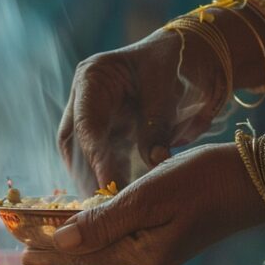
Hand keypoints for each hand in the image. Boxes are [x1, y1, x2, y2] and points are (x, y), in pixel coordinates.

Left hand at [22, 144, 264, 264]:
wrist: (261, 180)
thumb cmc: (207, 181)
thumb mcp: (150, 197)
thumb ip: (104, 221)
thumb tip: (61, 240)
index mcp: (142, 254)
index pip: (83, 254)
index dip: (49, 249)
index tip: (19, 250)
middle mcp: (149, 258)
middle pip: (91, 256)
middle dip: (57, 251)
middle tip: (24, 253)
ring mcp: (162, 248)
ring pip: (106, 248)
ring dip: (76, 243)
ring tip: (48, 242)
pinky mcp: (171, 234)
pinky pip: (123, 238)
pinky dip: (99, 233)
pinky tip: (92, 227)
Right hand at [58, 26, 229, 189]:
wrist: (191, 56)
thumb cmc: (177, 61)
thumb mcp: (167, 89)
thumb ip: (157, 125)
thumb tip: (154, 162)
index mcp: (94, 77)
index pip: (87, 123)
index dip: (95, 156)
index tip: (108, 184)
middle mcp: (85, 97)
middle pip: (74, 143)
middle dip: (86, 174)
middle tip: (100, 205)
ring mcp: (94, 115)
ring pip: (82, 155)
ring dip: (93, 180)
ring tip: (107, 208)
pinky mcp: (108, 132)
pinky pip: (102, 159)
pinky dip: (109, 177)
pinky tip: (117, 198)